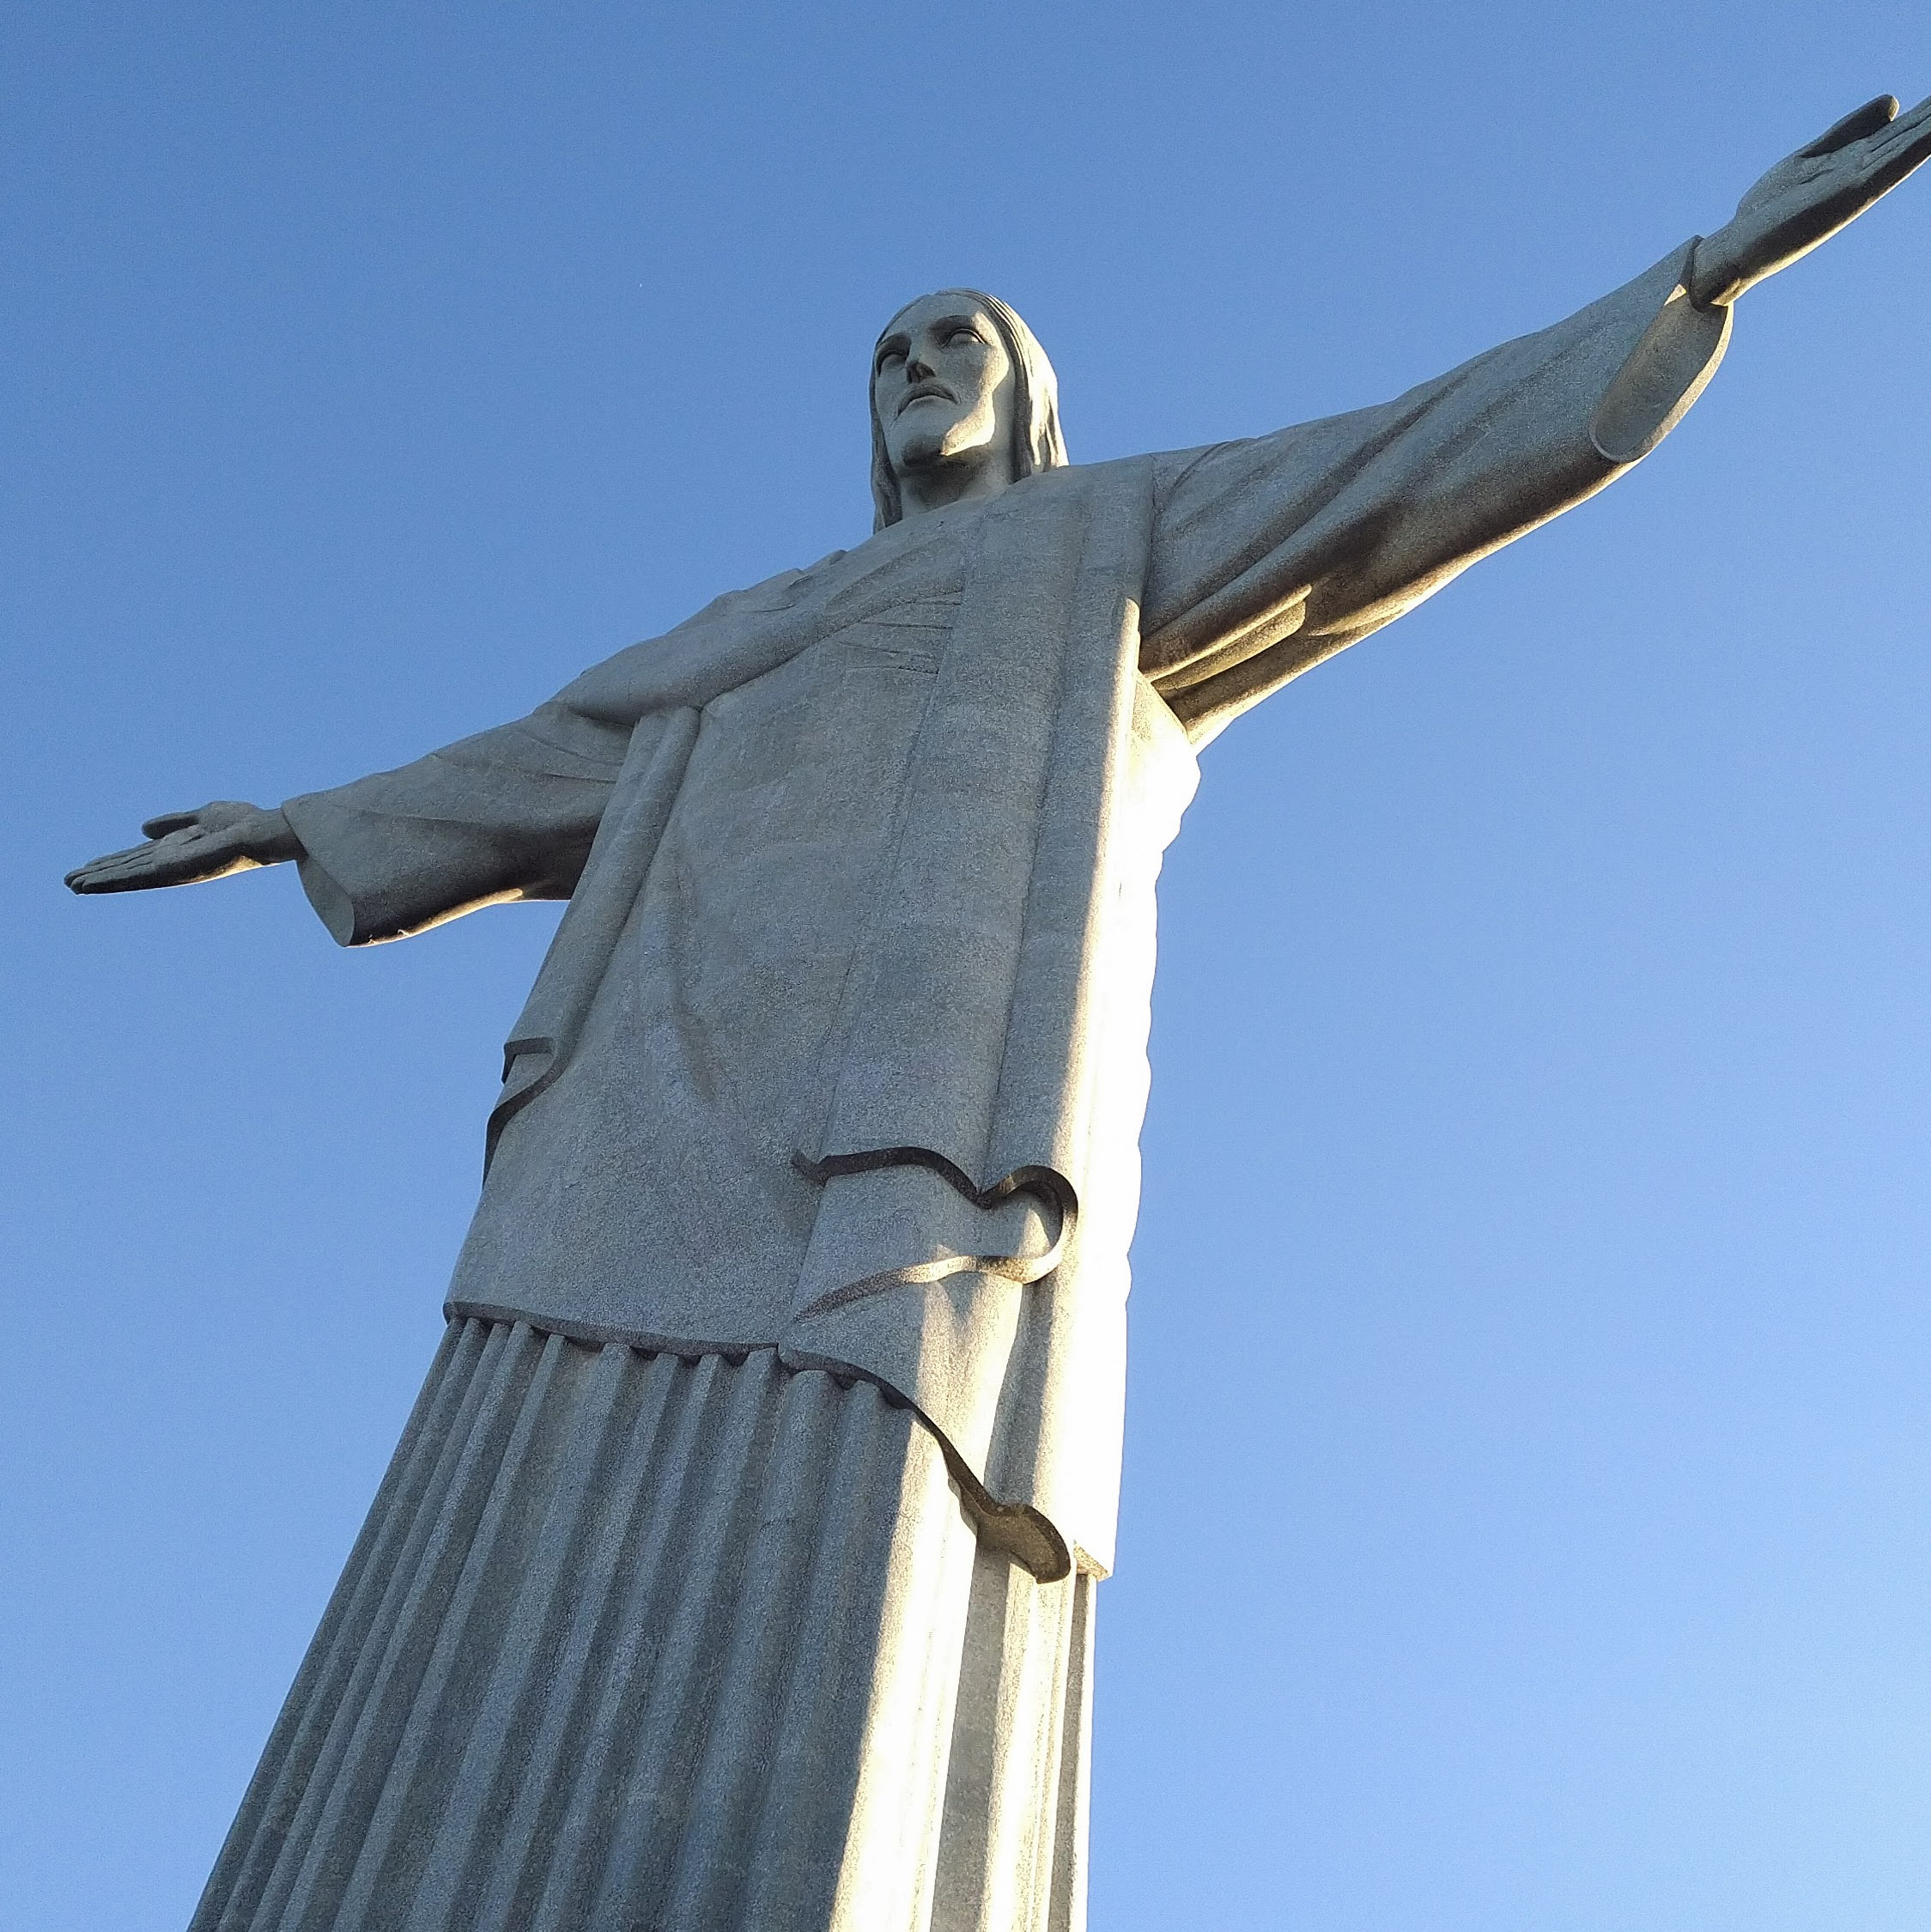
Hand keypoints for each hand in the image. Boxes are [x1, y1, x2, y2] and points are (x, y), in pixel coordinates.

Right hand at [65, 801, 303, 894]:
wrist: (266, 830)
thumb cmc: (245, 823)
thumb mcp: (203, 817)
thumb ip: (174, 822)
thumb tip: (143, 828)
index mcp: (177, 849)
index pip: (137, 858)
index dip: (112, 862)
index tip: (86, 867)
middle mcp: (173, 863)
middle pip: (129, 870)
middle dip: (100, 875)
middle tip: (69, 882)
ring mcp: (174, 868)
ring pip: (129, 877)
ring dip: (101, 880)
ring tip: (72, 885)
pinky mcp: (177, 870)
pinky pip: (140, 876)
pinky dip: (115, 879)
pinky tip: (94, 882)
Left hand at [1690, 92, 1930, 306]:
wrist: (1736, 248)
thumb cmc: (1772, 208)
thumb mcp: (1812, 156)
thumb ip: (1848, 131)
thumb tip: (1892, 101)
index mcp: (1856, 161)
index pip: (1904, 128)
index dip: (1930, 110)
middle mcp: (1862, 173)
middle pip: (1910, 137)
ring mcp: (1854, 186)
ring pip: (1904, 151)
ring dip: (1929, 133)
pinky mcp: (1841, 200)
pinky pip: (1881, 172)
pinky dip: (1907, 153)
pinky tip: (1928, 137)